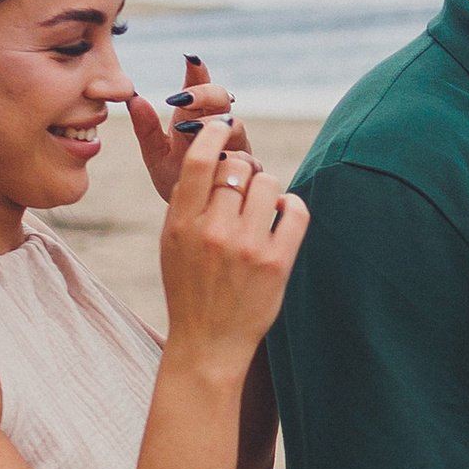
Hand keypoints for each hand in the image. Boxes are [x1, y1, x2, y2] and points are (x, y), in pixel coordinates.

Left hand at [129, 53, 249, 198]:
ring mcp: (239, 150)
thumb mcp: (155, 154)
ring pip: (236, 127)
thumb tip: (133, 98)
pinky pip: (248, 161)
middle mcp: (222, 129)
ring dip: (214, 126)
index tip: (189, 59)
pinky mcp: (250, 174)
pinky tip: (219, 161)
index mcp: (197, 119)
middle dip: (204, 95)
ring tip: (191, 130)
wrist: (195, 216)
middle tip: (181, 99)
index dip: (198, 72)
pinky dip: (233, 159)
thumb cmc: (176, 179)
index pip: (201, 88)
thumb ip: (146, 128)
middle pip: (223, 100)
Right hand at [155, 120, 307, 369]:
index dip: (214, 134)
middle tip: (243, 183)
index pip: (201, 160)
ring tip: (261, 206)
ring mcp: (247, 247)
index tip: (223, 126)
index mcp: (181, 222)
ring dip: (267, 188)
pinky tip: (282, 214)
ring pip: (268, 183)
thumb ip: (187, 201)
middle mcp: (213, 231)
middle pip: (237, 168)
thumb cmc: (189, 287)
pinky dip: (291, 205)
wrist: (208, 342)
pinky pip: (295, 210)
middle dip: (242, 169)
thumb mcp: (172, 242)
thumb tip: (212, 156)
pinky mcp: (277, 263)